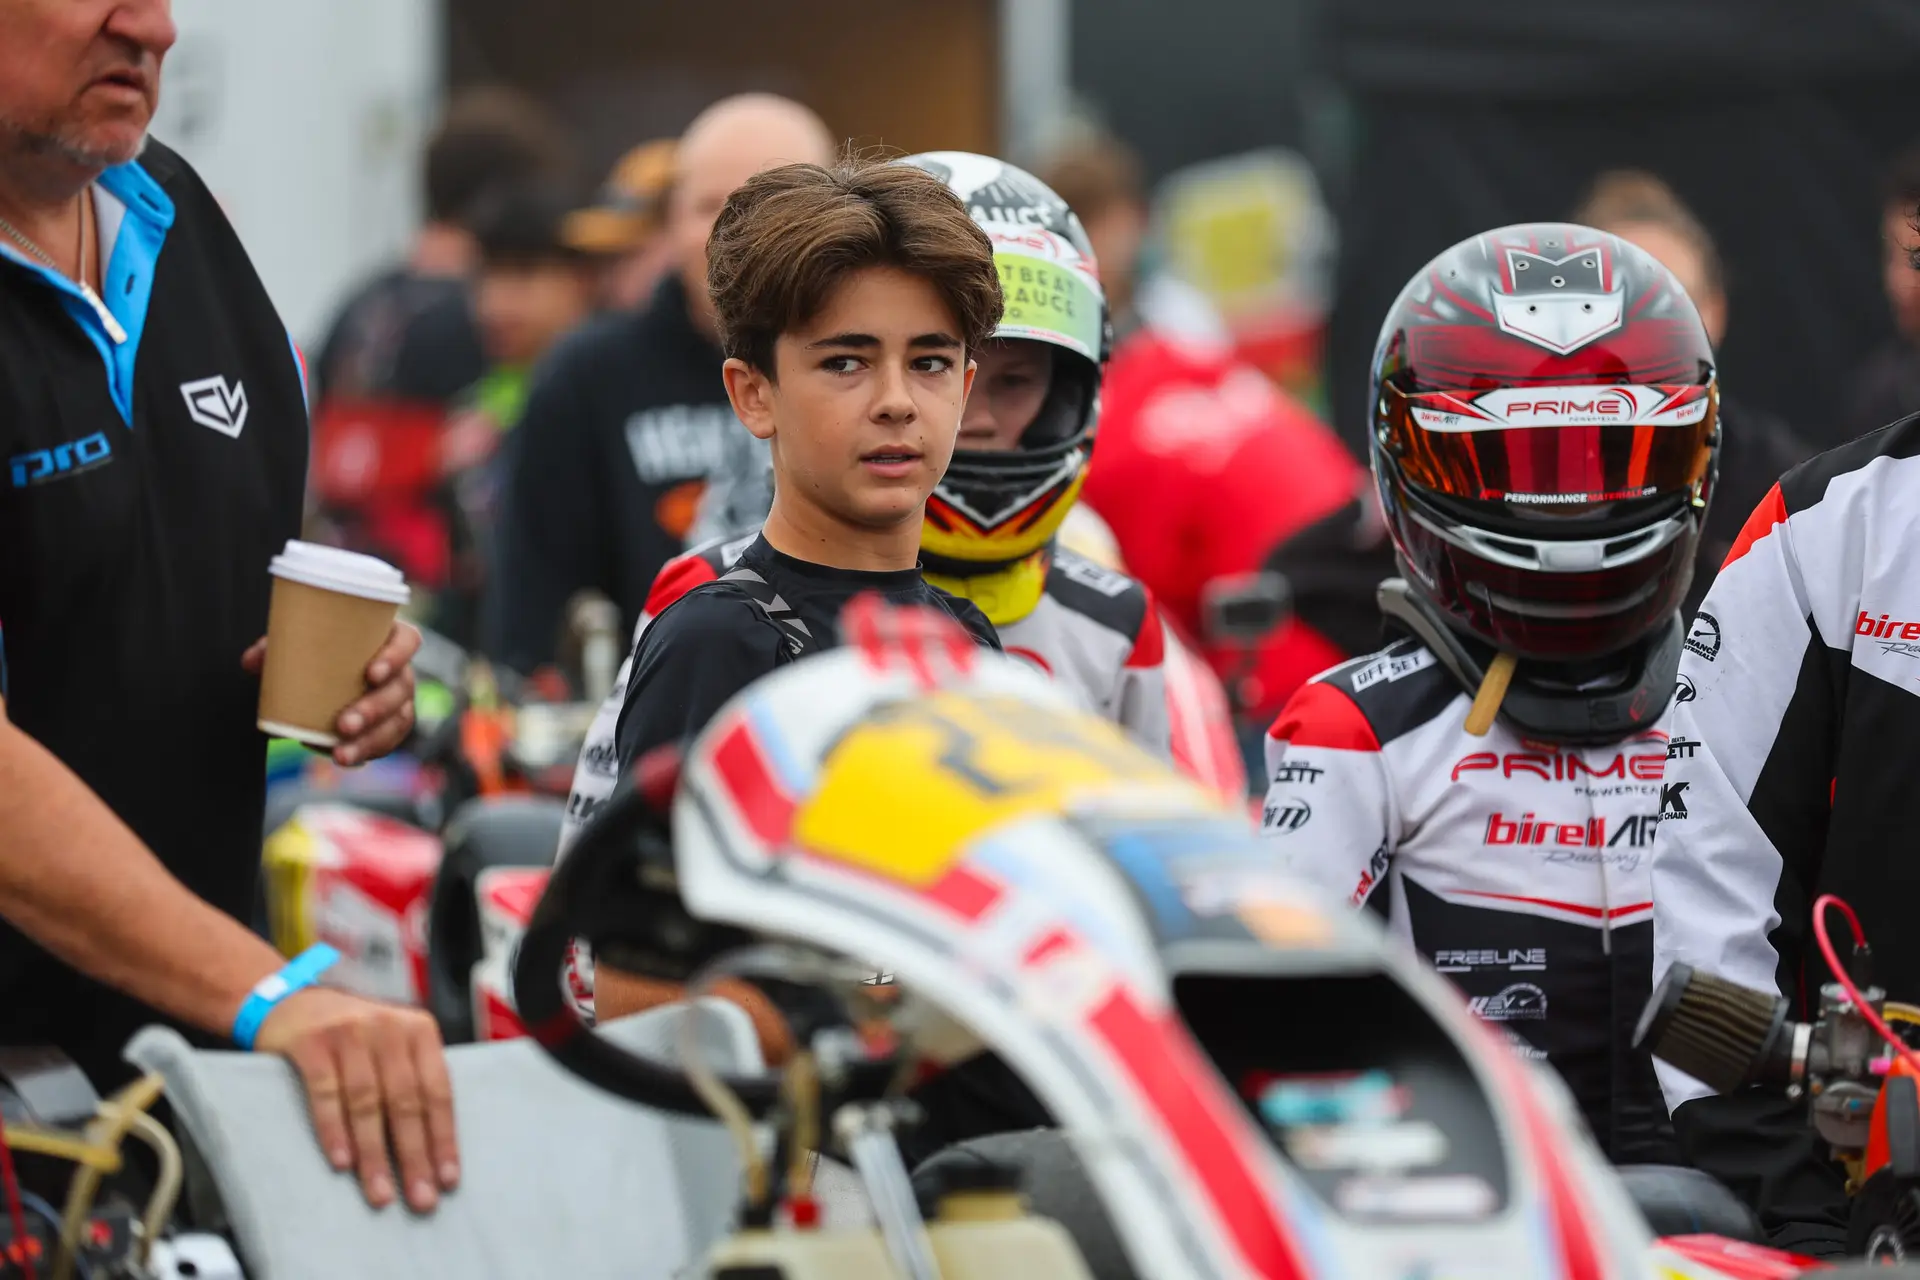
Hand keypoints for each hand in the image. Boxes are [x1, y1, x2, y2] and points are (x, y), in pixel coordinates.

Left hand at [241, 622, 420, 765]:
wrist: (325, 672)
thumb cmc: (319, 649)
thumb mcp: (298, 643)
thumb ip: (275, 648)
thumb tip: (251, 662)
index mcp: (388, 638)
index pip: (408, 641)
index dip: (396, 657)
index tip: (371, 674)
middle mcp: (401, 669)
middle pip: (401, 688)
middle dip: (375, 709)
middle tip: (343, 724)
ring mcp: (400, 699)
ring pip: (398, 720)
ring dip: (371, 739)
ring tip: (340, 753)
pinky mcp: (391, 724)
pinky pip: (388, 741)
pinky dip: (367, 751)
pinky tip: (345, 759)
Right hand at [254, 987, 459, 1211]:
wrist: (291, 1002)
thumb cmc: (351, 1035)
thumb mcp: (391, 1044)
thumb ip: (411, 1080)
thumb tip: (432, 1150)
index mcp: (419, 1030)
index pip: (438, 1091)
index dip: (443, 1138)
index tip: (447, 1180)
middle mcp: (389, 1027)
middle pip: (406, 1101)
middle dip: (413, 1156)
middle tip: (419, 1199)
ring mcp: (350, 1032)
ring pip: (368, 1102)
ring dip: (374, 1153)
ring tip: (379, 1193)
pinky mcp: (313, 1043)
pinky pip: (326, 1093)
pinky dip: (334, 1130)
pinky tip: (341, 1162)